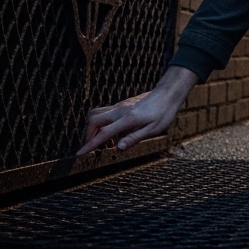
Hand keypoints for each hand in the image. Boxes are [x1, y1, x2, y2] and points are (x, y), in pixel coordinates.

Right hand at [77, 65, 197, 154]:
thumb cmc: (163, 113)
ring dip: (95, 129)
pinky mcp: (122, 105)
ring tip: (108, 144)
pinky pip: (105, 113)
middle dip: (89, 135)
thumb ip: (134, 138)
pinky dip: (103, 124)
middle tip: (95, 149)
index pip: (104, 133)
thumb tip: (118, 148)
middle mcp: (120, 111)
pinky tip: (115, 134)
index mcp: (128, 119)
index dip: (91, 144)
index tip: (80, 154)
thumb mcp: (153, 129)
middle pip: (93, 120)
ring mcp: (120, 106)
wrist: (168, 94)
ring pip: (96, 114)